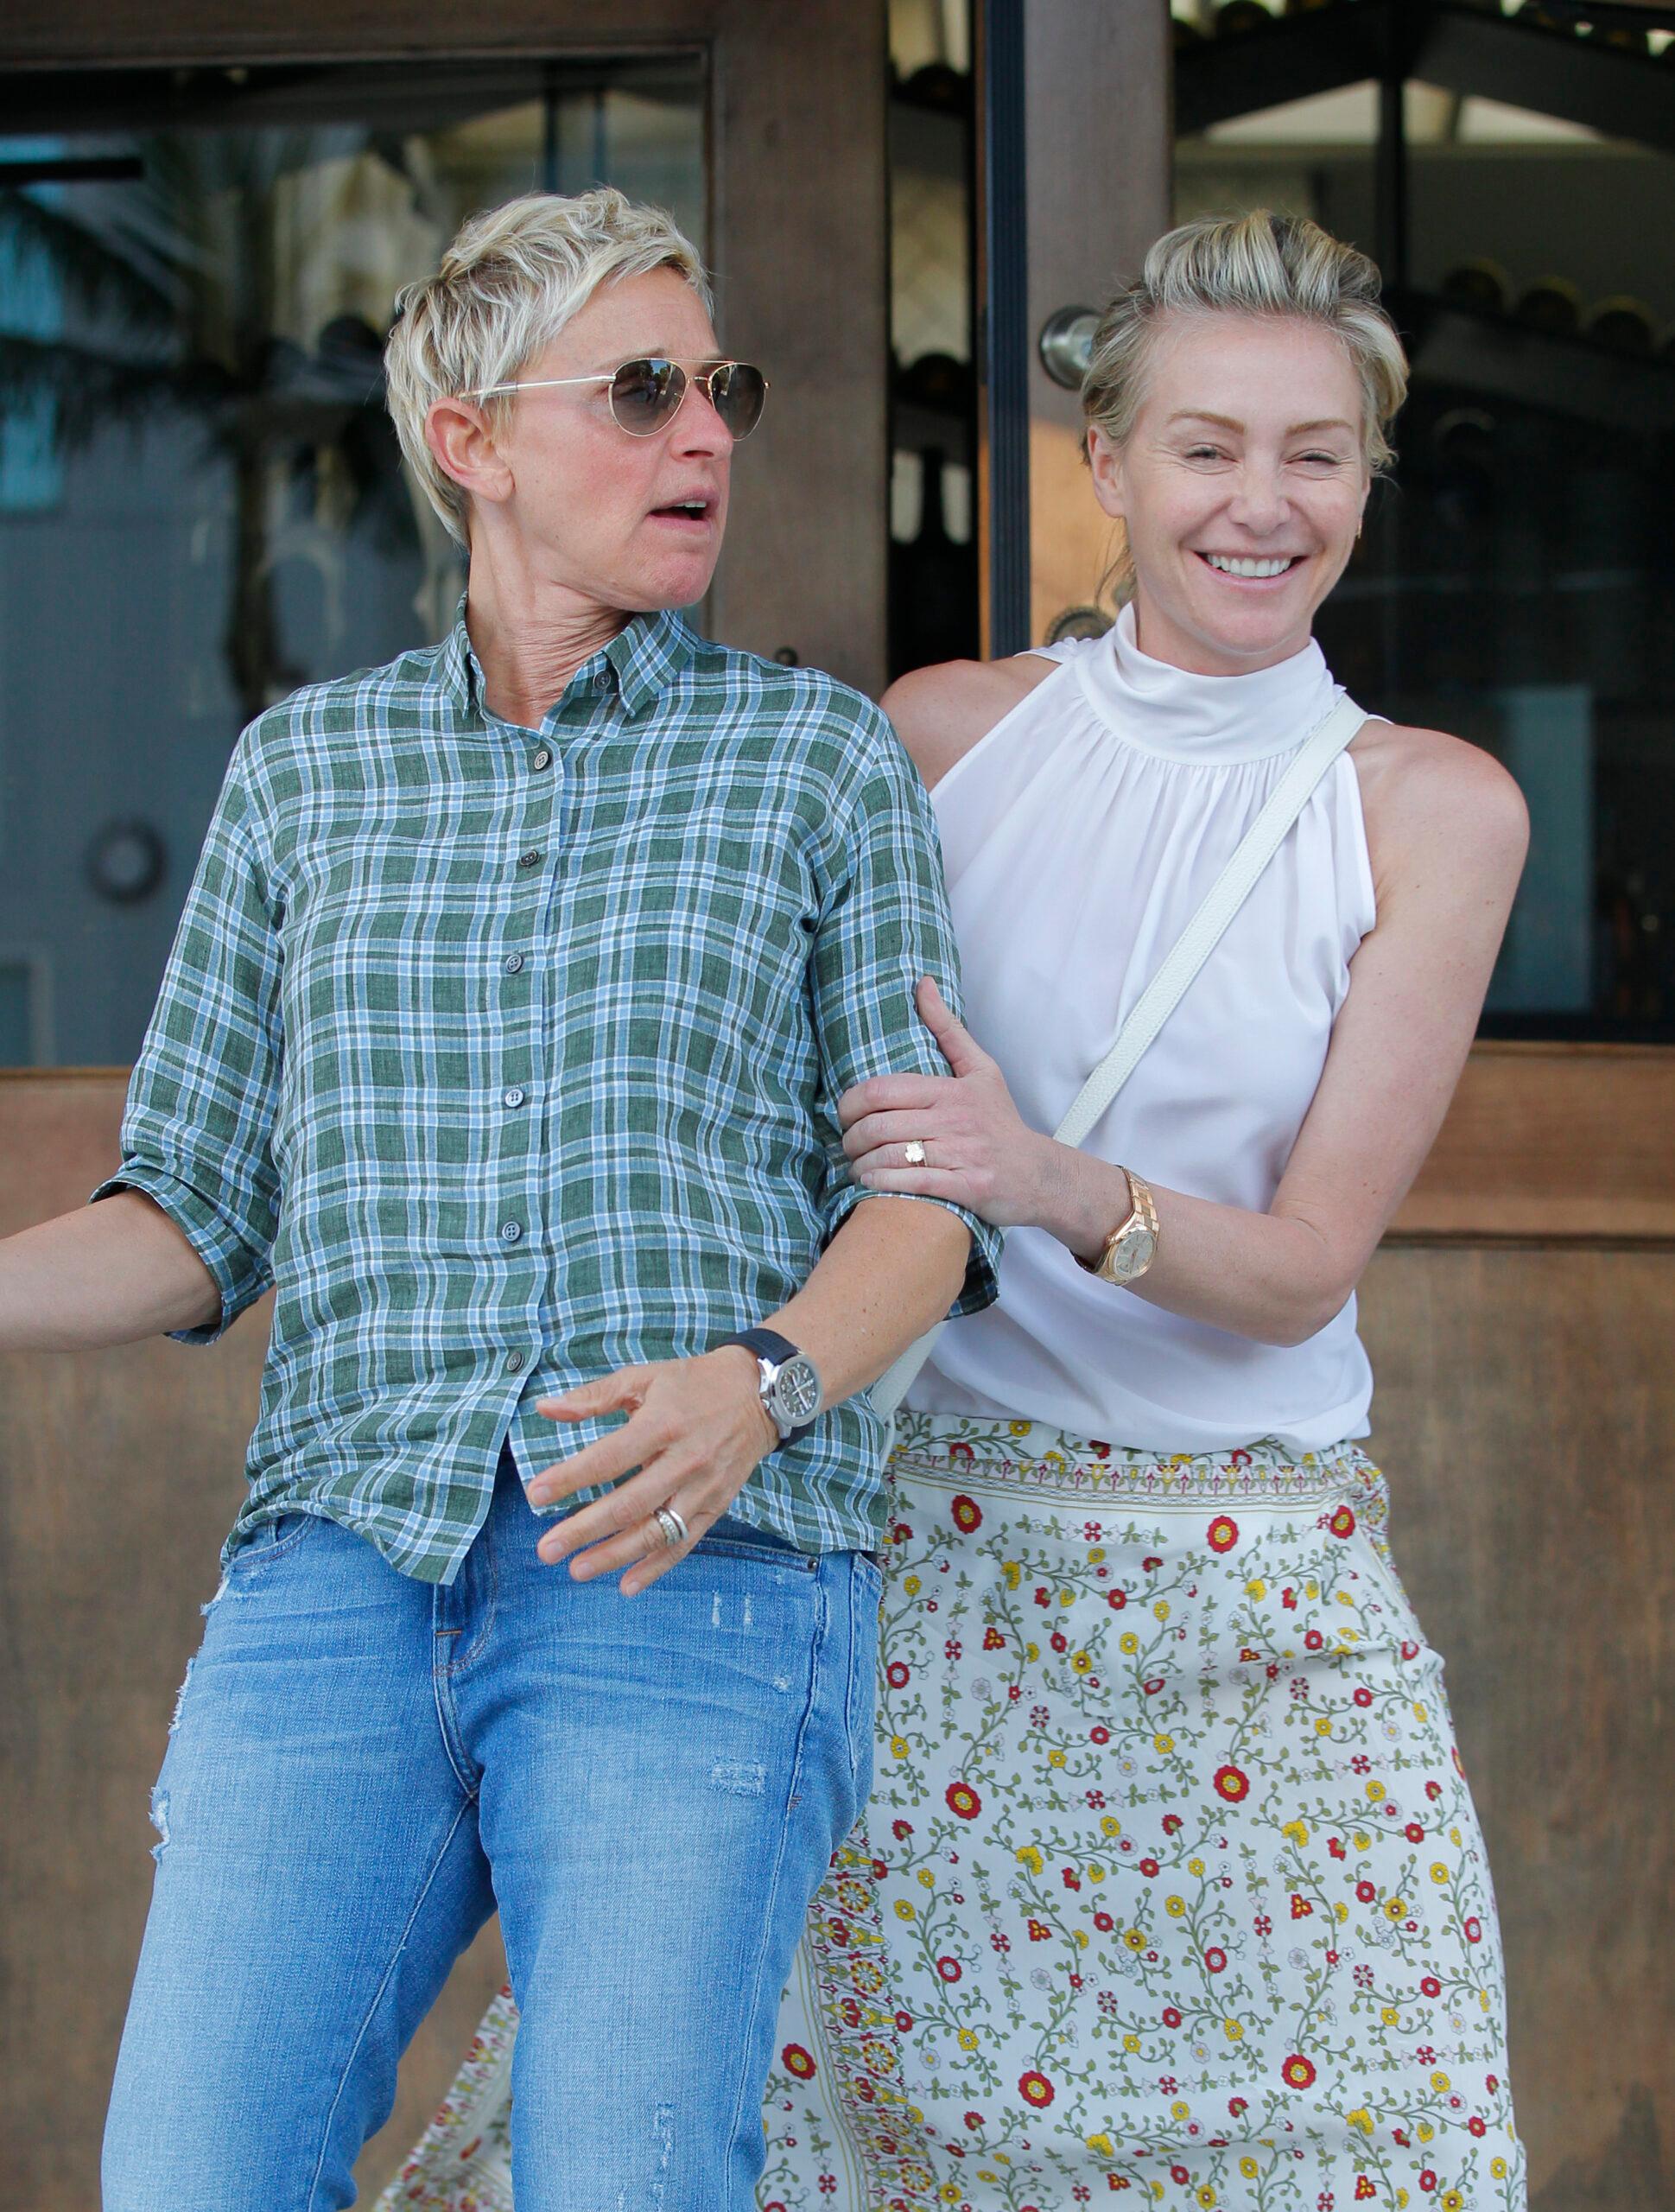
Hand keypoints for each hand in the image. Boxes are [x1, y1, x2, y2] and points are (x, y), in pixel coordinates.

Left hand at [526, 1347, 778, 1594]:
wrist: (760, 1394)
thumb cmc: (693, 1384)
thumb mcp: (644, 1378)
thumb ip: (593, 1396)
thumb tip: (545, 1409)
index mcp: (662, 1423)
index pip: (609, 1458)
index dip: (571, 1477)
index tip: (536, 1494)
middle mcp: (684, 1460)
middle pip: (629, 1504)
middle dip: (584, 1529)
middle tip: (546, 1549)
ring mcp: (703, 1487)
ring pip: (656, 1531)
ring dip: (614, 1555)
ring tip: (577, 1570)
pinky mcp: (716, 1505)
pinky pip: (684, 1542)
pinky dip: (656, 1567)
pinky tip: (627, 1585)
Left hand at [838, 976, 1048, 1228]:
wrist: (1038, 1172)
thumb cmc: (1000, 1120)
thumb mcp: (981, 1069)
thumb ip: (947, 1029)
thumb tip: (922, 984)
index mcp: (951, 1090)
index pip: (881, 1091)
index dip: (849, 1103)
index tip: (843, 1114)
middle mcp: (955, 1120)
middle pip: (879, 1126)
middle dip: (851, 1139)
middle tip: (847, 1144)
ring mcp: (962, 1155)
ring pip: (892, 1157)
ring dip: (862, 1164)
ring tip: (856, 1166)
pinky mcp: (967, 1188)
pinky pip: (912, 1184)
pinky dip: (882, 1184)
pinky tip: (869, 1182)